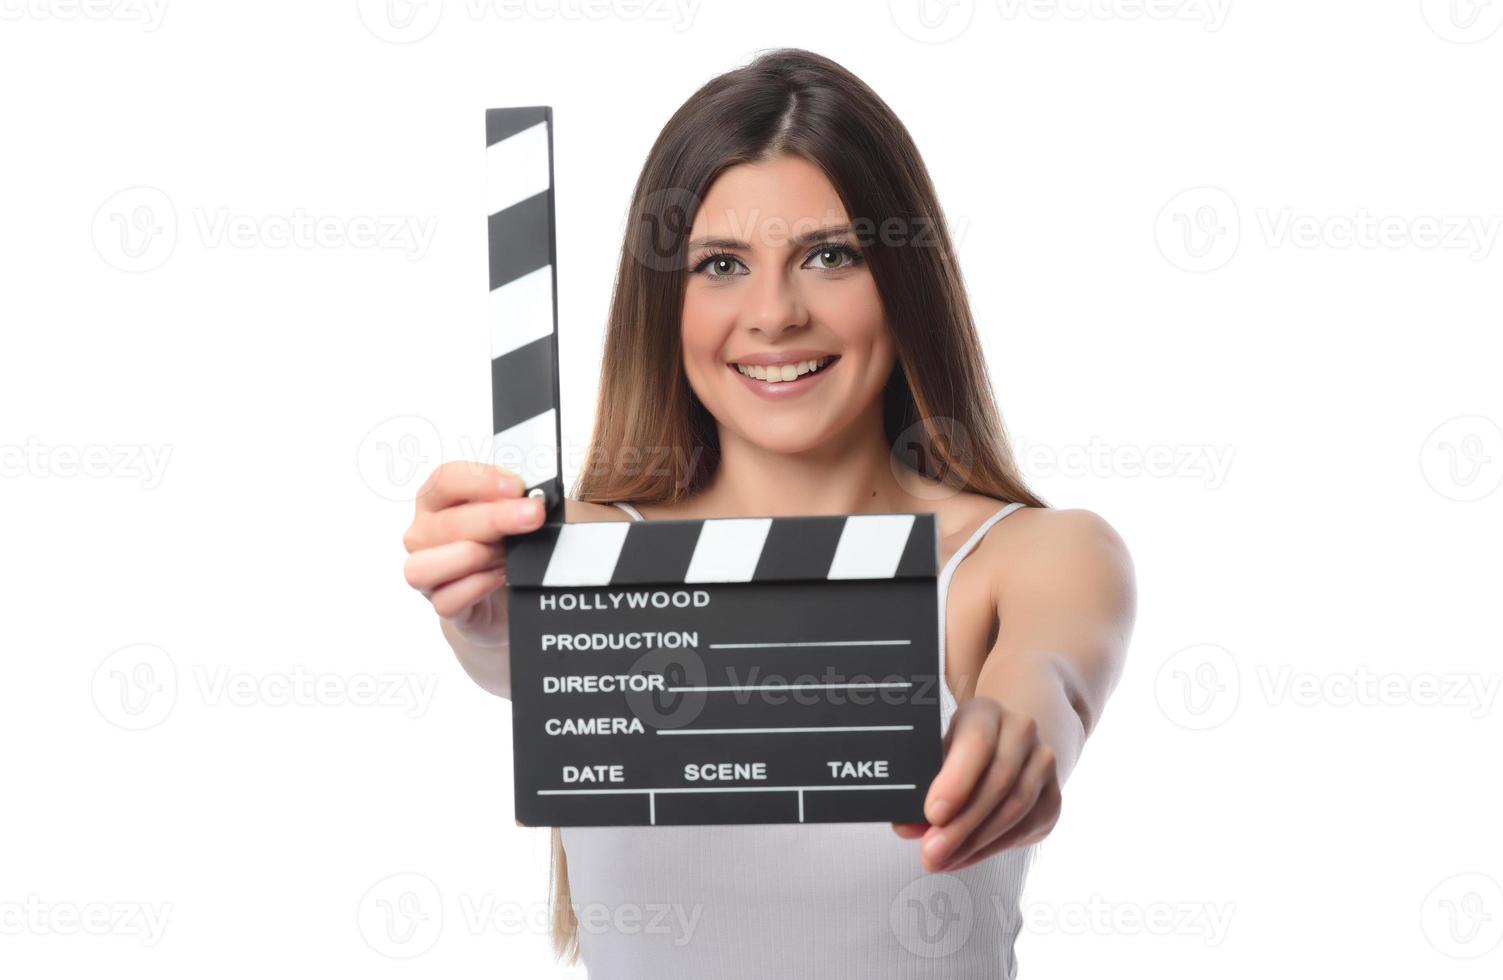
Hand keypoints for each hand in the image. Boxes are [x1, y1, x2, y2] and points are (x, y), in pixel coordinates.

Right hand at [401, 461, 546, 645]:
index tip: (518, 487)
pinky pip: (447, 599)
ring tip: (508, 554)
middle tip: (533, 516)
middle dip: (497, 518)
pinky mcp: (441, 604)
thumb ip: (524, 499)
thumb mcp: (520, 512)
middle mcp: (424, 532)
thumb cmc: (510, 542)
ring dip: (477, 557)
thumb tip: (537, 496)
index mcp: (438, 499)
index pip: (445, 479)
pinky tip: (502, 577)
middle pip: (449, 522)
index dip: (481, 481)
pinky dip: (479, 586)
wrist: (511, 591)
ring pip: (430, 563)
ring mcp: (426, 570)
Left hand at [893, 696, 1061, 872]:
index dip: (955, 782)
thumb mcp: (935, 757)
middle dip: (962, 824)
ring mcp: (1043, 764)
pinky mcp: (1053, 798)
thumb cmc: (962, 753)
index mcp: (987, 714)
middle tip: (932, 851)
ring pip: (1015, 809)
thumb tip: (905, 825)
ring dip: (976, 841)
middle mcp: (1022, 733)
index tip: (932, 814)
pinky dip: (991, 848)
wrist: (1006, 747)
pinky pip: (1026, 828)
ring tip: (943, 860)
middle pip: (999, 782)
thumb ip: (918, 788)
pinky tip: (964, 857)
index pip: (977, 743)